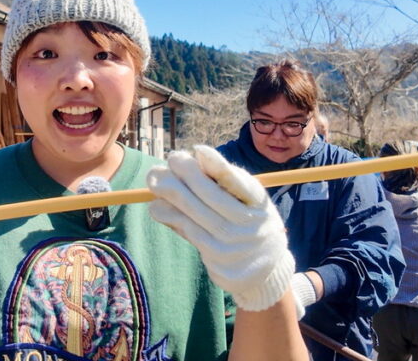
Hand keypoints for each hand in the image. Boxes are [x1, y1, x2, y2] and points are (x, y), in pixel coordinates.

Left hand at [147, 145, 294, 310]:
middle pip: (211, 196)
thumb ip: (224, 179)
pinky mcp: (219, 262)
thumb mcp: (246, 198)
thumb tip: (194, 156)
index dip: (218, 165)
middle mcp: (250, 226)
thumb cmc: (247, 219)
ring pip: (193, 216)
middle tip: (168, 160)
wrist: (263, 268)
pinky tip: (157, 206)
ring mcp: (234, 246)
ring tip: (153, 180)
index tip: (198, 149)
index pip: (240, 182)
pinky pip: (189, 234)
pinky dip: (170, 217)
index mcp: (259, 204)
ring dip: (169, 195)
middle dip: (185, 174)